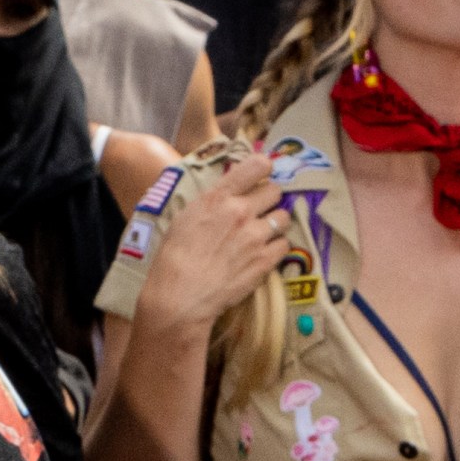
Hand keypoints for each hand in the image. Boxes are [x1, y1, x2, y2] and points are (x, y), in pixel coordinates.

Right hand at [138, 147, 293, 329]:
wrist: (180, 295)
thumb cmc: (175, 257)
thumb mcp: (186, 217)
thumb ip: (212, 202)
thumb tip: (228, 193)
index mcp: (219, 197)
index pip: (257, 166)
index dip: (263, 169)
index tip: (261, 176)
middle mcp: (241, 212)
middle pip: (275, 191)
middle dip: (268, 199)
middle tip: (259, 210)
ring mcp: (256, 236)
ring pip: (284, 217)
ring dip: (275, 223)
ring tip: (262, 235)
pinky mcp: (265, 260)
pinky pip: (285, 244)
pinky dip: (276, 248)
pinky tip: (262, 254)